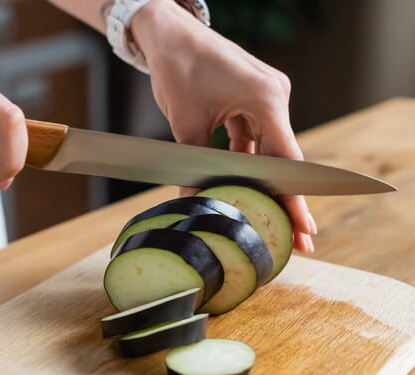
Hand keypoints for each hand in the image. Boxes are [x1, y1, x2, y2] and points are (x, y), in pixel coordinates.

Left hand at [131, 0, 316, 252]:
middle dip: (286, 199)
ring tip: (269, 219)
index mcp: (266, 99)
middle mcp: (274, 97)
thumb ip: (194, 166)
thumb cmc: (179, 69)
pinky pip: (254, 138)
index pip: (286, 159)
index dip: (295, 198)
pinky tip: (244, 188)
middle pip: (282, 158)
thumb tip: (195, 204)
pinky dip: (248, 161)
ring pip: (268, 151)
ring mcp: (265, 98)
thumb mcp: (185, 124)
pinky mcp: (253, 100)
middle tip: (301, 239)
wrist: (170, 35)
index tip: (305, 227)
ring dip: (264, 182)